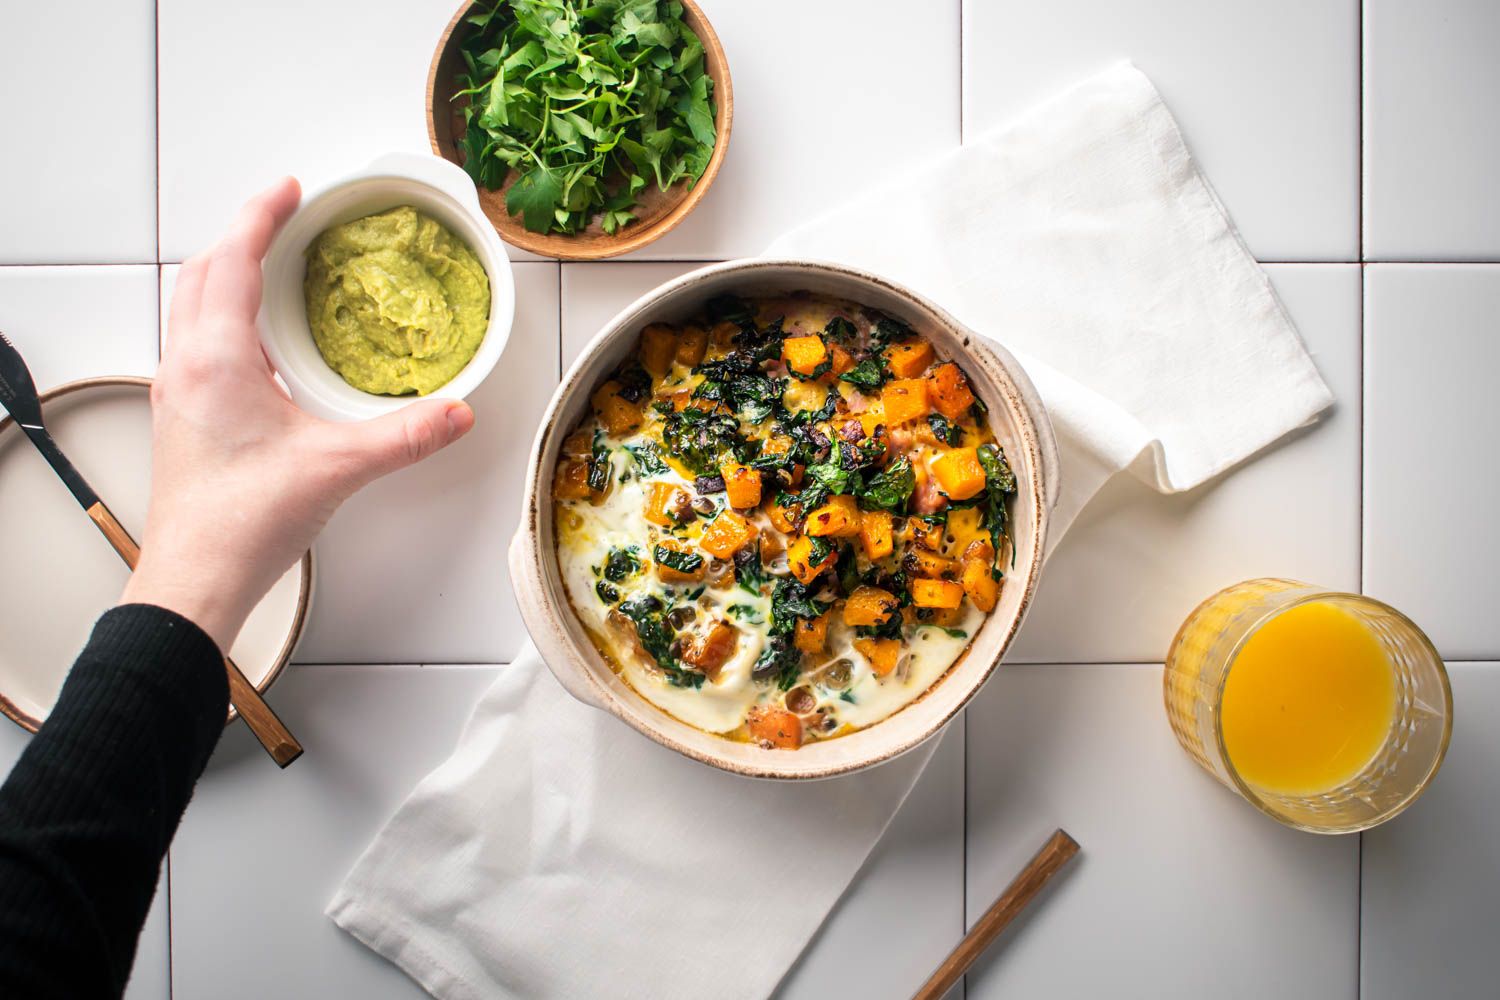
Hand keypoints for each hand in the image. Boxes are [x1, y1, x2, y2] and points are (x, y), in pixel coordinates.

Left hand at [120, 178, 474, 650]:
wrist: (196, 578)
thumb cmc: (242, 522)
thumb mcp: (337, 468)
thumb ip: (404, 436)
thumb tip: (455, 411)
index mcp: (215, 358)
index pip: (232, 260)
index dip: (261, 216)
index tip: (289, 190)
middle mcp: (185, 366)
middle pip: (202, 274)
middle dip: (241, 237)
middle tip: (281, 218)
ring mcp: (176, 393)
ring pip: (192, 308)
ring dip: (227, 277)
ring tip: (269, 269)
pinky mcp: (182, 419)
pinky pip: (196, 344)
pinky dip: (224, 319)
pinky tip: (259, 348)